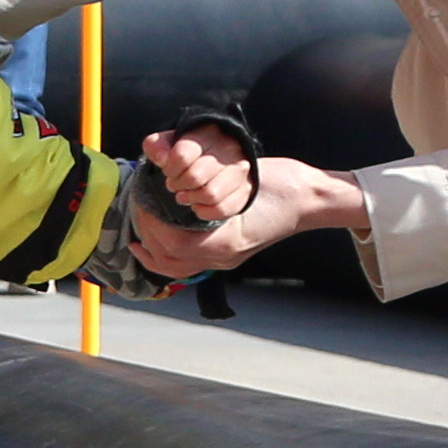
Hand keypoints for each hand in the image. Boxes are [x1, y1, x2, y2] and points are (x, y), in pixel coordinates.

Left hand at [128, 141, 358, 277]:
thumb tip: (169, 181)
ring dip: (151, 244)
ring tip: (141, 218)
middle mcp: (225, 257)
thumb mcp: (245, 182)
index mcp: (228, 241)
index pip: (175, 241)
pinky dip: (159, 256)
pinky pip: (184, 266)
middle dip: (148, 229)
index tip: (144, 197)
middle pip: (169, 256)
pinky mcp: (225, 256)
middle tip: (138, 203)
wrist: (309, 198)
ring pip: (174, 266)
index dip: (154, 220)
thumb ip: (210, 189)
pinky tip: (143, 245)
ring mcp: (225, 260)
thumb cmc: (283, 185)